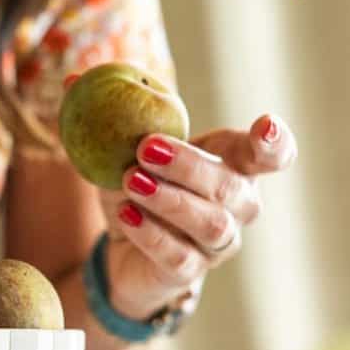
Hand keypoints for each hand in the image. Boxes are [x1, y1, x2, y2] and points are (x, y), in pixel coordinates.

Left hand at [100, 115, 298, 319]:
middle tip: (146, 147)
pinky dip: (151, 233)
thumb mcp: (124, 150)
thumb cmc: (138, 187)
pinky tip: (126, 215)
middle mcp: (238, 206)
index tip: (265, 124)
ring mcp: (218, 243)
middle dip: (190, 165)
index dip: (275, 142)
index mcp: (233, 165)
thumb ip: (111, 115)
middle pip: (231, 187)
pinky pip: (179, 255)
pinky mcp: (190, 272)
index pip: (272, 155)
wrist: (123, 251)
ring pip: (211, 223)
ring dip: (170, 200)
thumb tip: (73, 77)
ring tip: (131, 181)